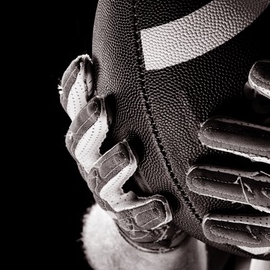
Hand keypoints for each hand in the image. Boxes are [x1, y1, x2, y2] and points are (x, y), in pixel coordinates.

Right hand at [59, 55, 185, 252]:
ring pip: (102, 181)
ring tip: (127, 151)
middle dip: (89, 123)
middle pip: (79, 143)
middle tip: (103, 105)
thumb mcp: (146, 127)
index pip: (74, 108)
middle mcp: (93, 164)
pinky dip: (148, 212)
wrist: (149, 220)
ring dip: (112, 165)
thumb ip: (153, 98)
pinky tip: (163, 206)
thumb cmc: (151, 158)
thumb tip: (195, 46)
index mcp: (93, 137)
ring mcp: (109, 195)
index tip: (86, 60)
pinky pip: (137, 220)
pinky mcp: (132, 222)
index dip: (75, 86)